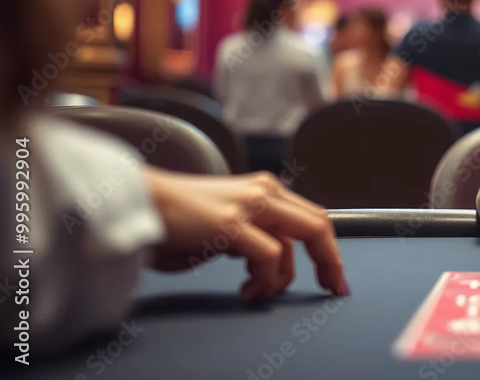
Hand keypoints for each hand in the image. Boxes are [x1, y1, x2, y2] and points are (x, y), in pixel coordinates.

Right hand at [143, 167, 347, 300]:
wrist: (140, 203)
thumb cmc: (178, 221)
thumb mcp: (229, 227)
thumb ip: (256, 236)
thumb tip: (275, 264)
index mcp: (265, 189)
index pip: (314, 218)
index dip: (329, 250)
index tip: (335, 278)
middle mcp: (264, 191)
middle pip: (318, 225)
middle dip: (330, 262)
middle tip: (331, 289)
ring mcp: (249, 204)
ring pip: (296, 243)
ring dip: (280, 280)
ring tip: (254, 292)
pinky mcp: (231, 222)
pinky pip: (269, 257)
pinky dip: (264, 280)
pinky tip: (246, 290)